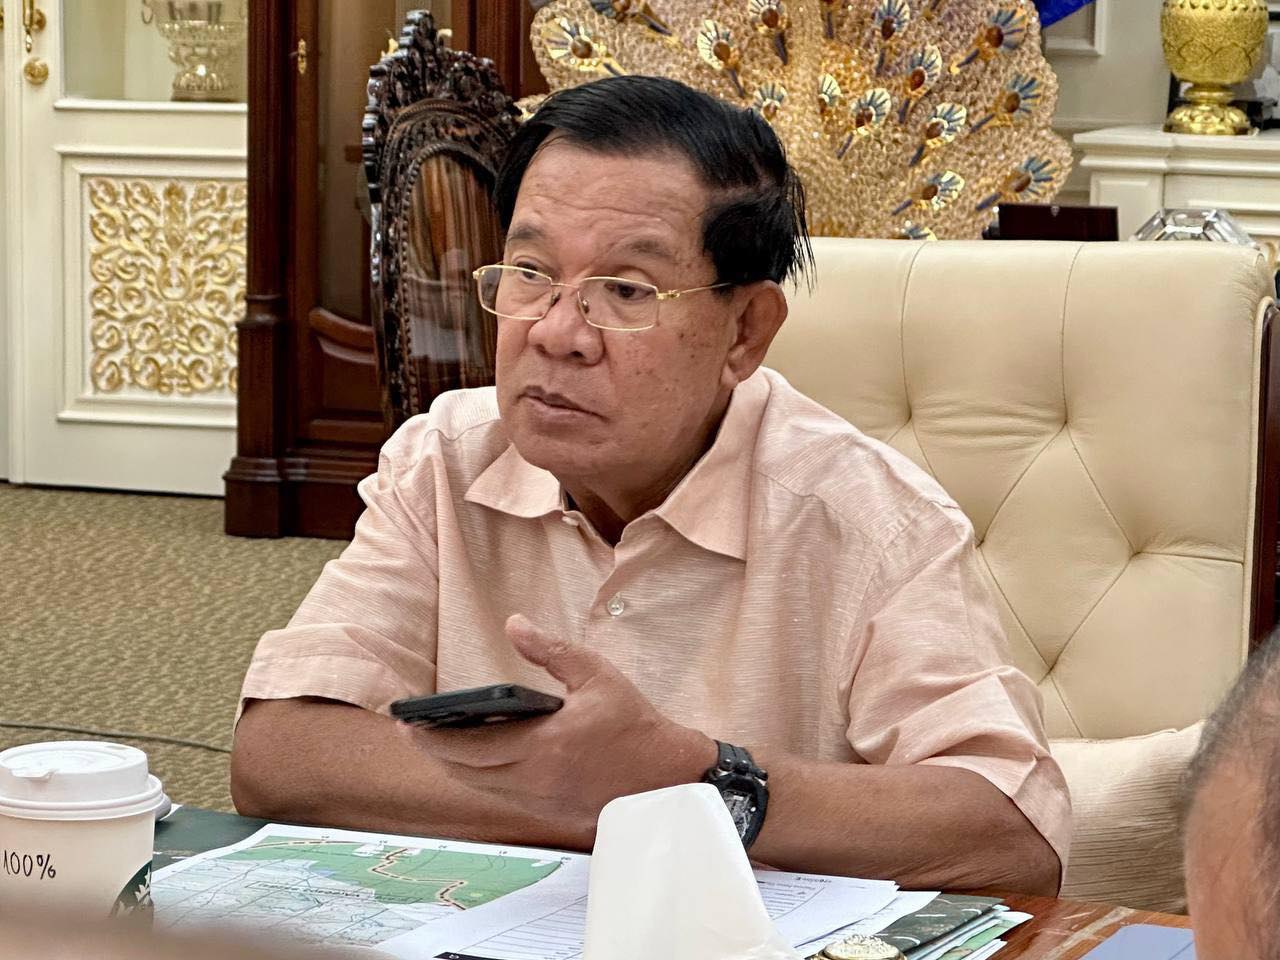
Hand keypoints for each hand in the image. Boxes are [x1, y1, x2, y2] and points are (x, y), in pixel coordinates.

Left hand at [400, 614, 717, 845]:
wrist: (668, 779)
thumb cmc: (635, 726)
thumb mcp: (597, 676)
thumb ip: (552, 651)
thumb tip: (515, 624)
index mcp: (544, 747)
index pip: (470, 747)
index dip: (433, 737)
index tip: (410, 722)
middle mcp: (535, 781)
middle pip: (465, 772)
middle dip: (433, 752)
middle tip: (410, 732)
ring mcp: (540, 802)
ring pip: (479, 789)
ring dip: (454, 768)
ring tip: (435, 743)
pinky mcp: (548, 813)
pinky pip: (501, 797)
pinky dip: (481, 780)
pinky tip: (475, 761)